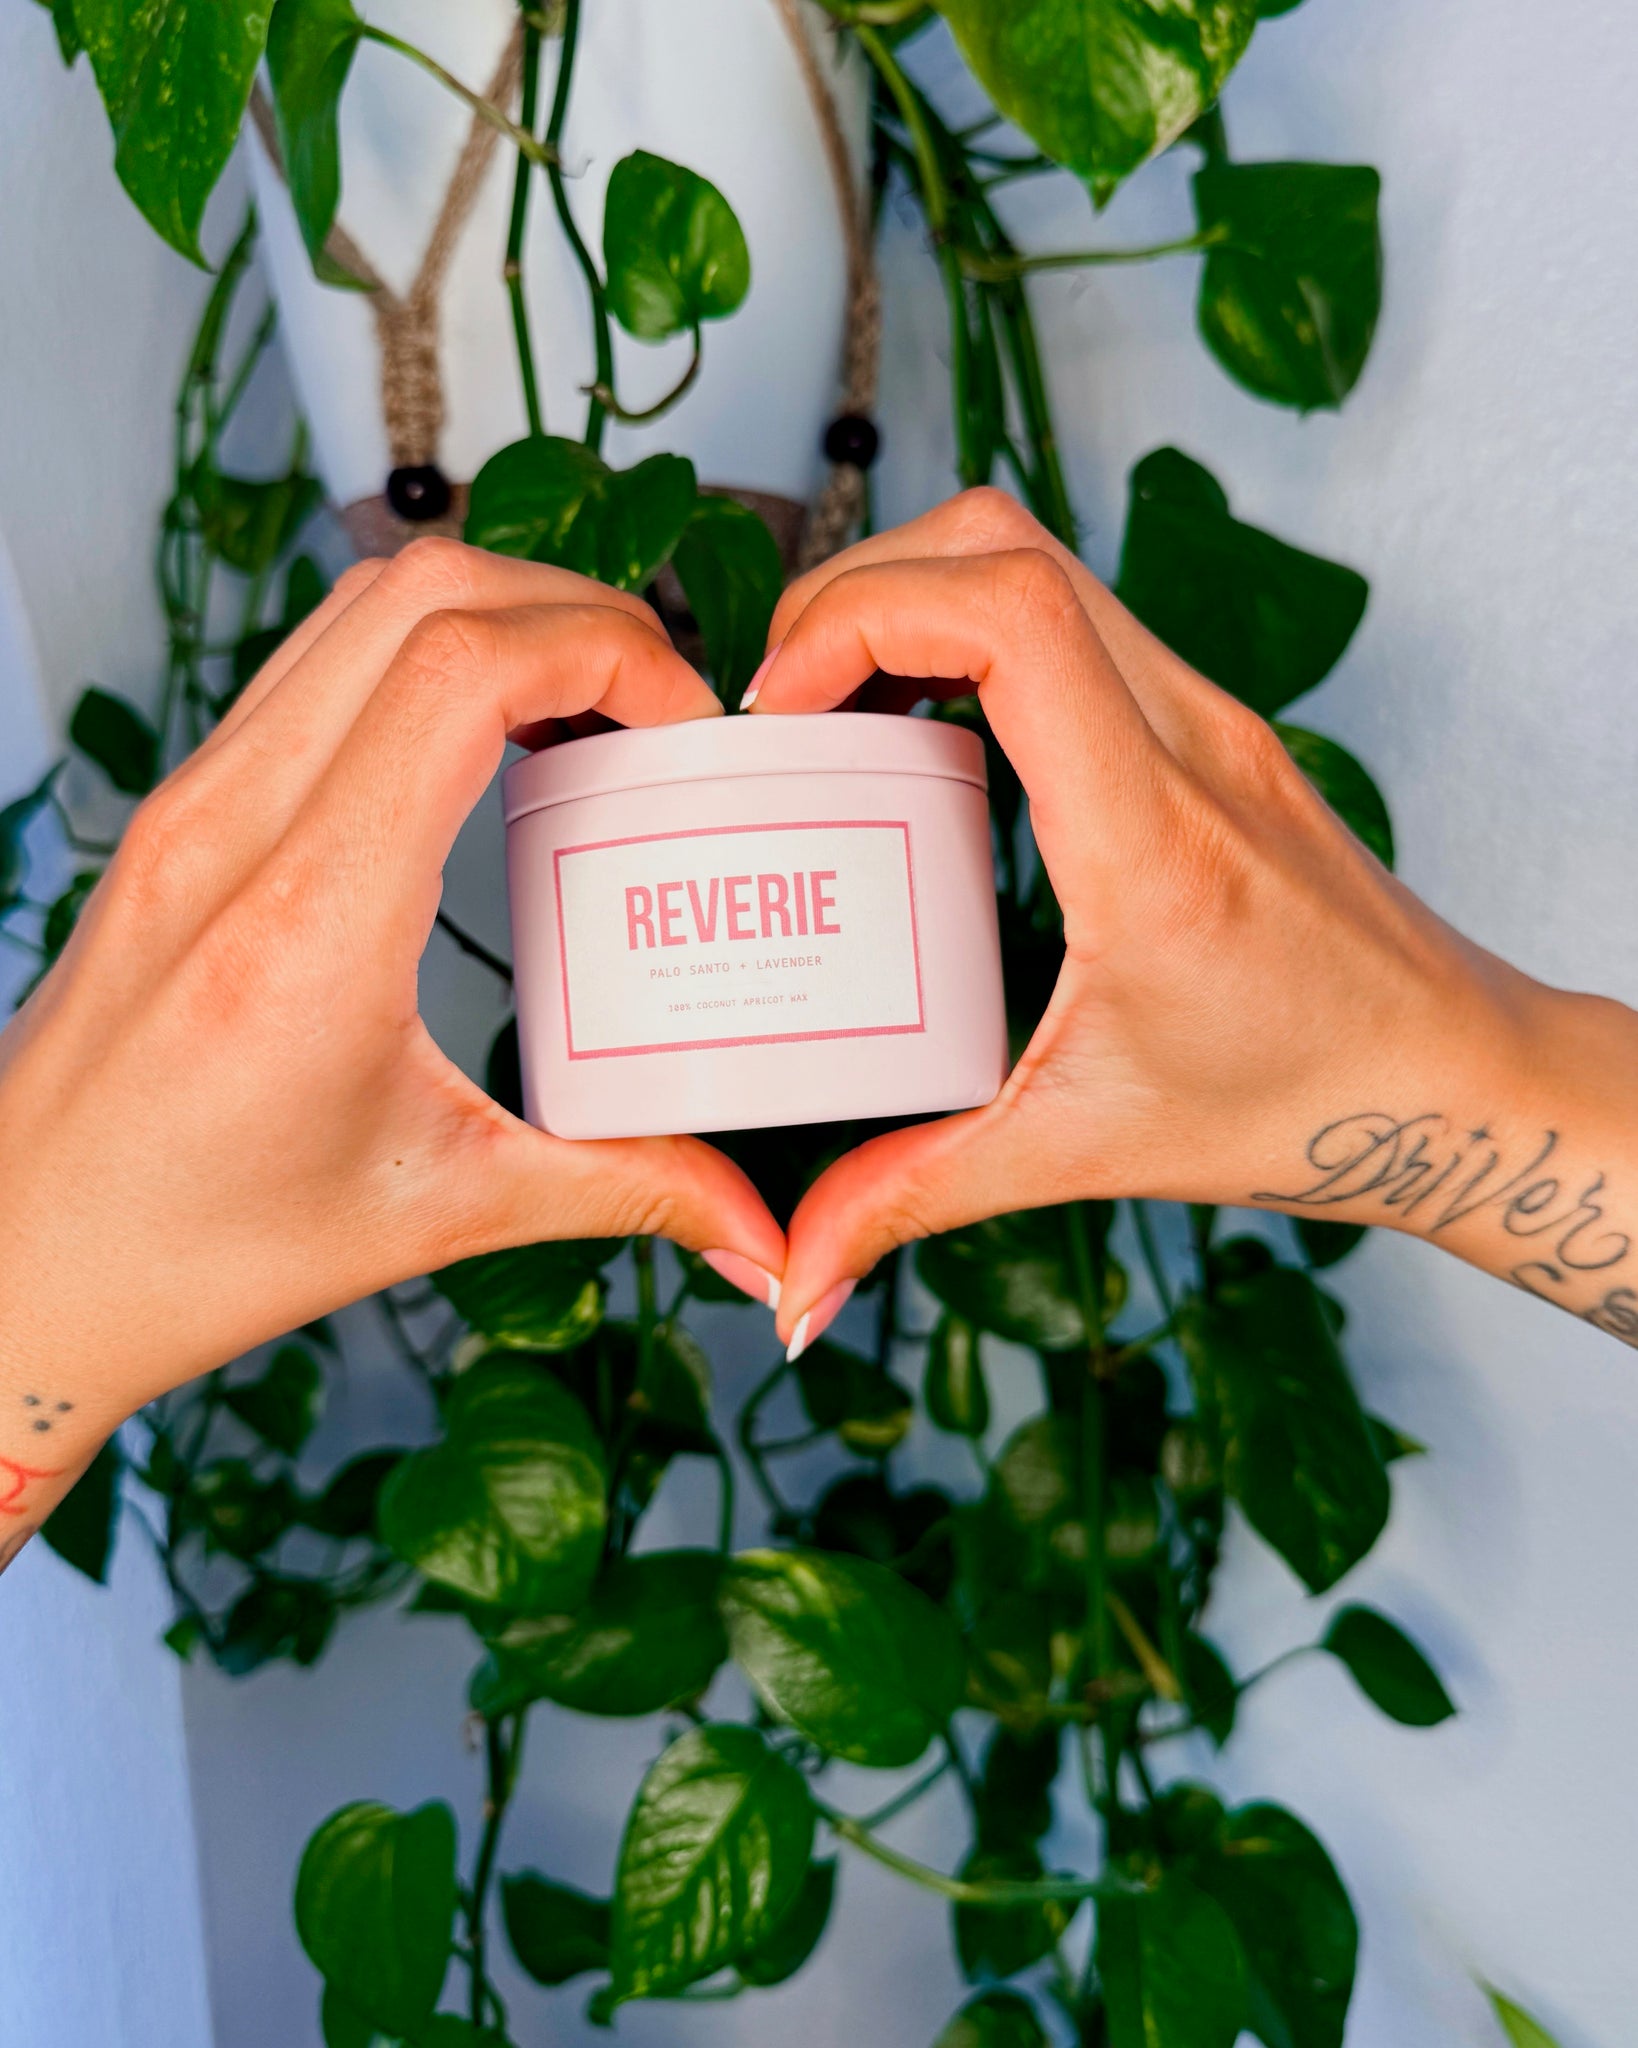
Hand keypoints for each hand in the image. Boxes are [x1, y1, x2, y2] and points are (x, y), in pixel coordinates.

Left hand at [0, 540, 786, 1514]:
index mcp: (307, 924)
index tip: (686, 728)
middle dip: (575, 611)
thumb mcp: (440, 1211)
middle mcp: (233, 830)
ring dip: (495, 617)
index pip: (462, 669)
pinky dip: (423, 657)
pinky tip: (487, 745)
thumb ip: (626, 1191)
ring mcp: (191, 805)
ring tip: (589, 710)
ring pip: (358, 606)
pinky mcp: (178, 812)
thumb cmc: (194, 1251)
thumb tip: (763, 1234)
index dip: (607, 652)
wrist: (22, 1263)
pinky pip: (314, 665)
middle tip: (660, 705)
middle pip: (420, 592)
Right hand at [749, 491, 1637, 1350]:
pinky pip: (1076, 618)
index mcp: (1152, 837)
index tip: (776, 709)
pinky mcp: (1210, 724)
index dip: (862, 617)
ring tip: (830, 701)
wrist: (1450, 1081)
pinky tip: (922, 728)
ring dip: (916, 596)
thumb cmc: (1298, 1106)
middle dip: (857, 588)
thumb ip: (913, 1198)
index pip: (1010, 617)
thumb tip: (793, 1275)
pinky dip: (973, 632)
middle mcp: (1190, 741)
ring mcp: (1210, 716)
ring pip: (1042, 558)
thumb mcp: (1077, 1149)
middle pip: (1006, 544)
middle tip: (778, 699)